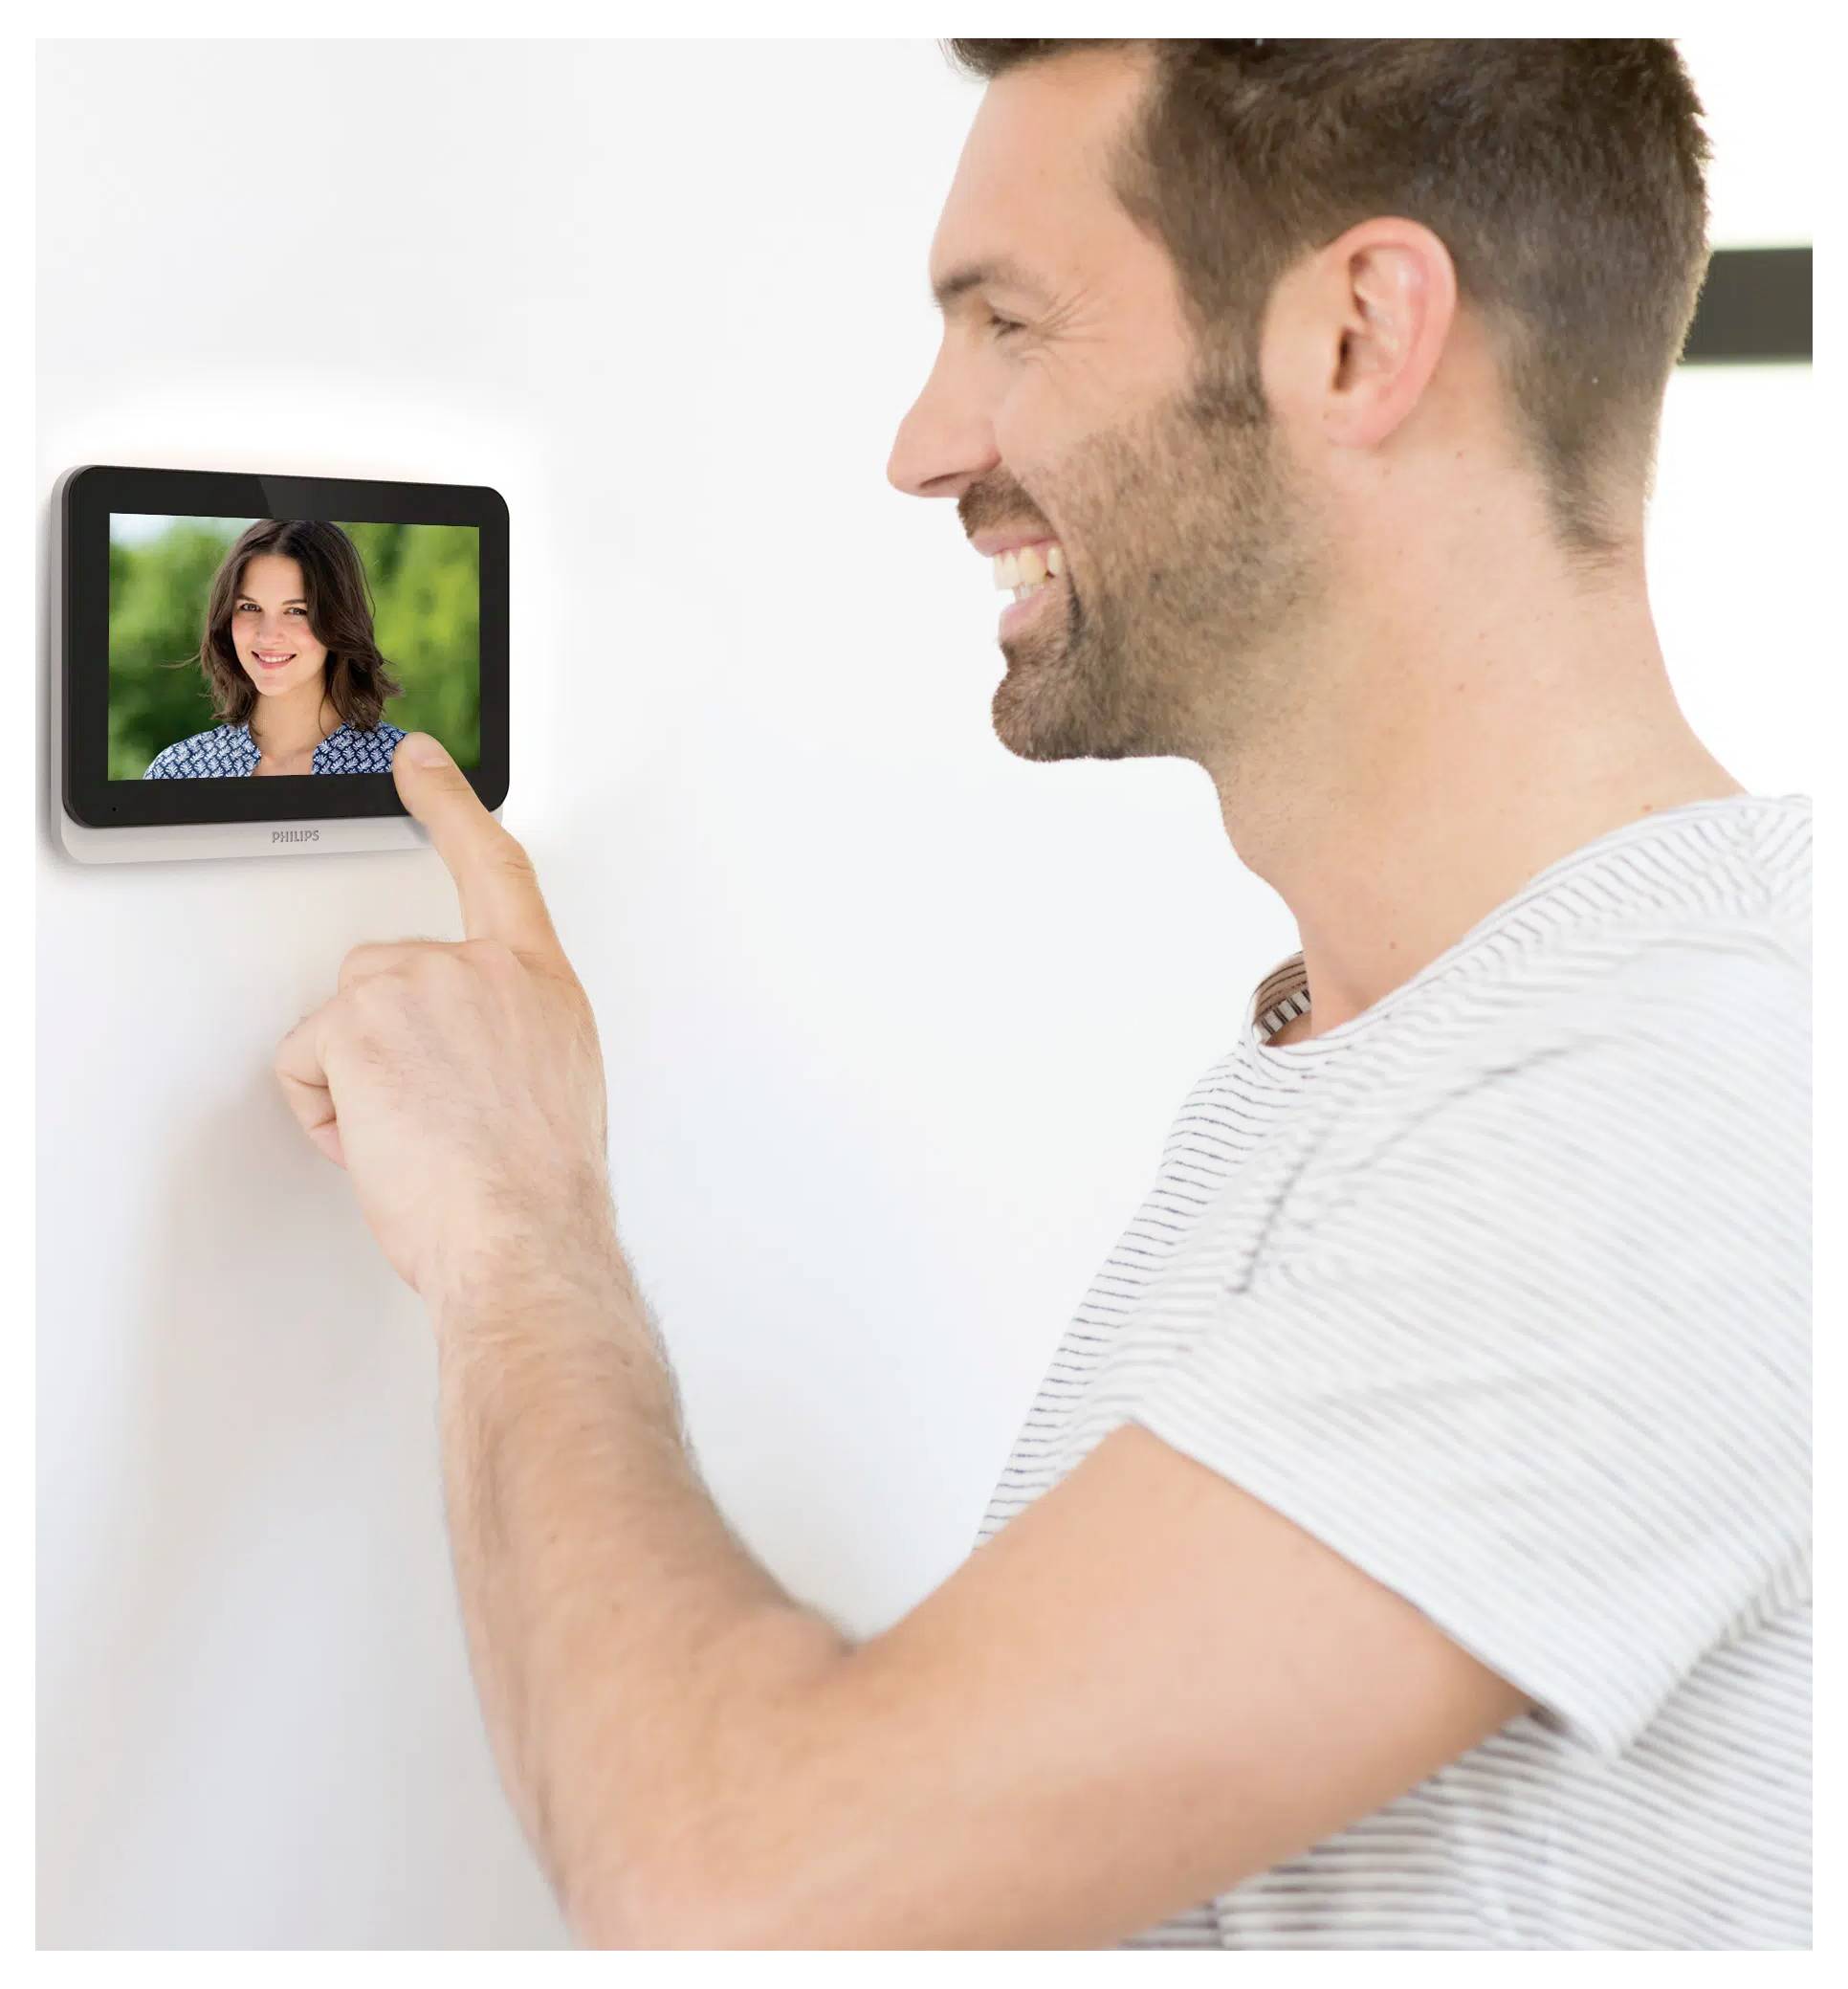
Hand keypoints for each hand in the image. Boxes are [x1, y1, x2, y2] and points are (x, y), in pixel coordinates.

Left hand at [275, 734, 614, 1308]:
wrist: (526, 1241)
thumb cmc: (540, 1193)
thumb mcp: (553, 1090)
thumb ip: (508, 1035)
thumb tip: (463, 1054)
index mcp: (541, 985)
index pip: (495, 867)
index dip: (451, 806)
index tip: (418, 762)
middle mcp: (484, 969)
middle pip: (382, 973)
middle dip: (381, 1047)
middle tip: (431, 1120)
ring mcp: (419, 985)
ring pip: (343, 1022)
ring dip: (357, 1082)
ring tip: (416, 1138)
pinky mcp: (359, 1020)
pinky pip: (306, 1063)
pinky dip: (328, 1114)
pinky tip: (382, 1143)